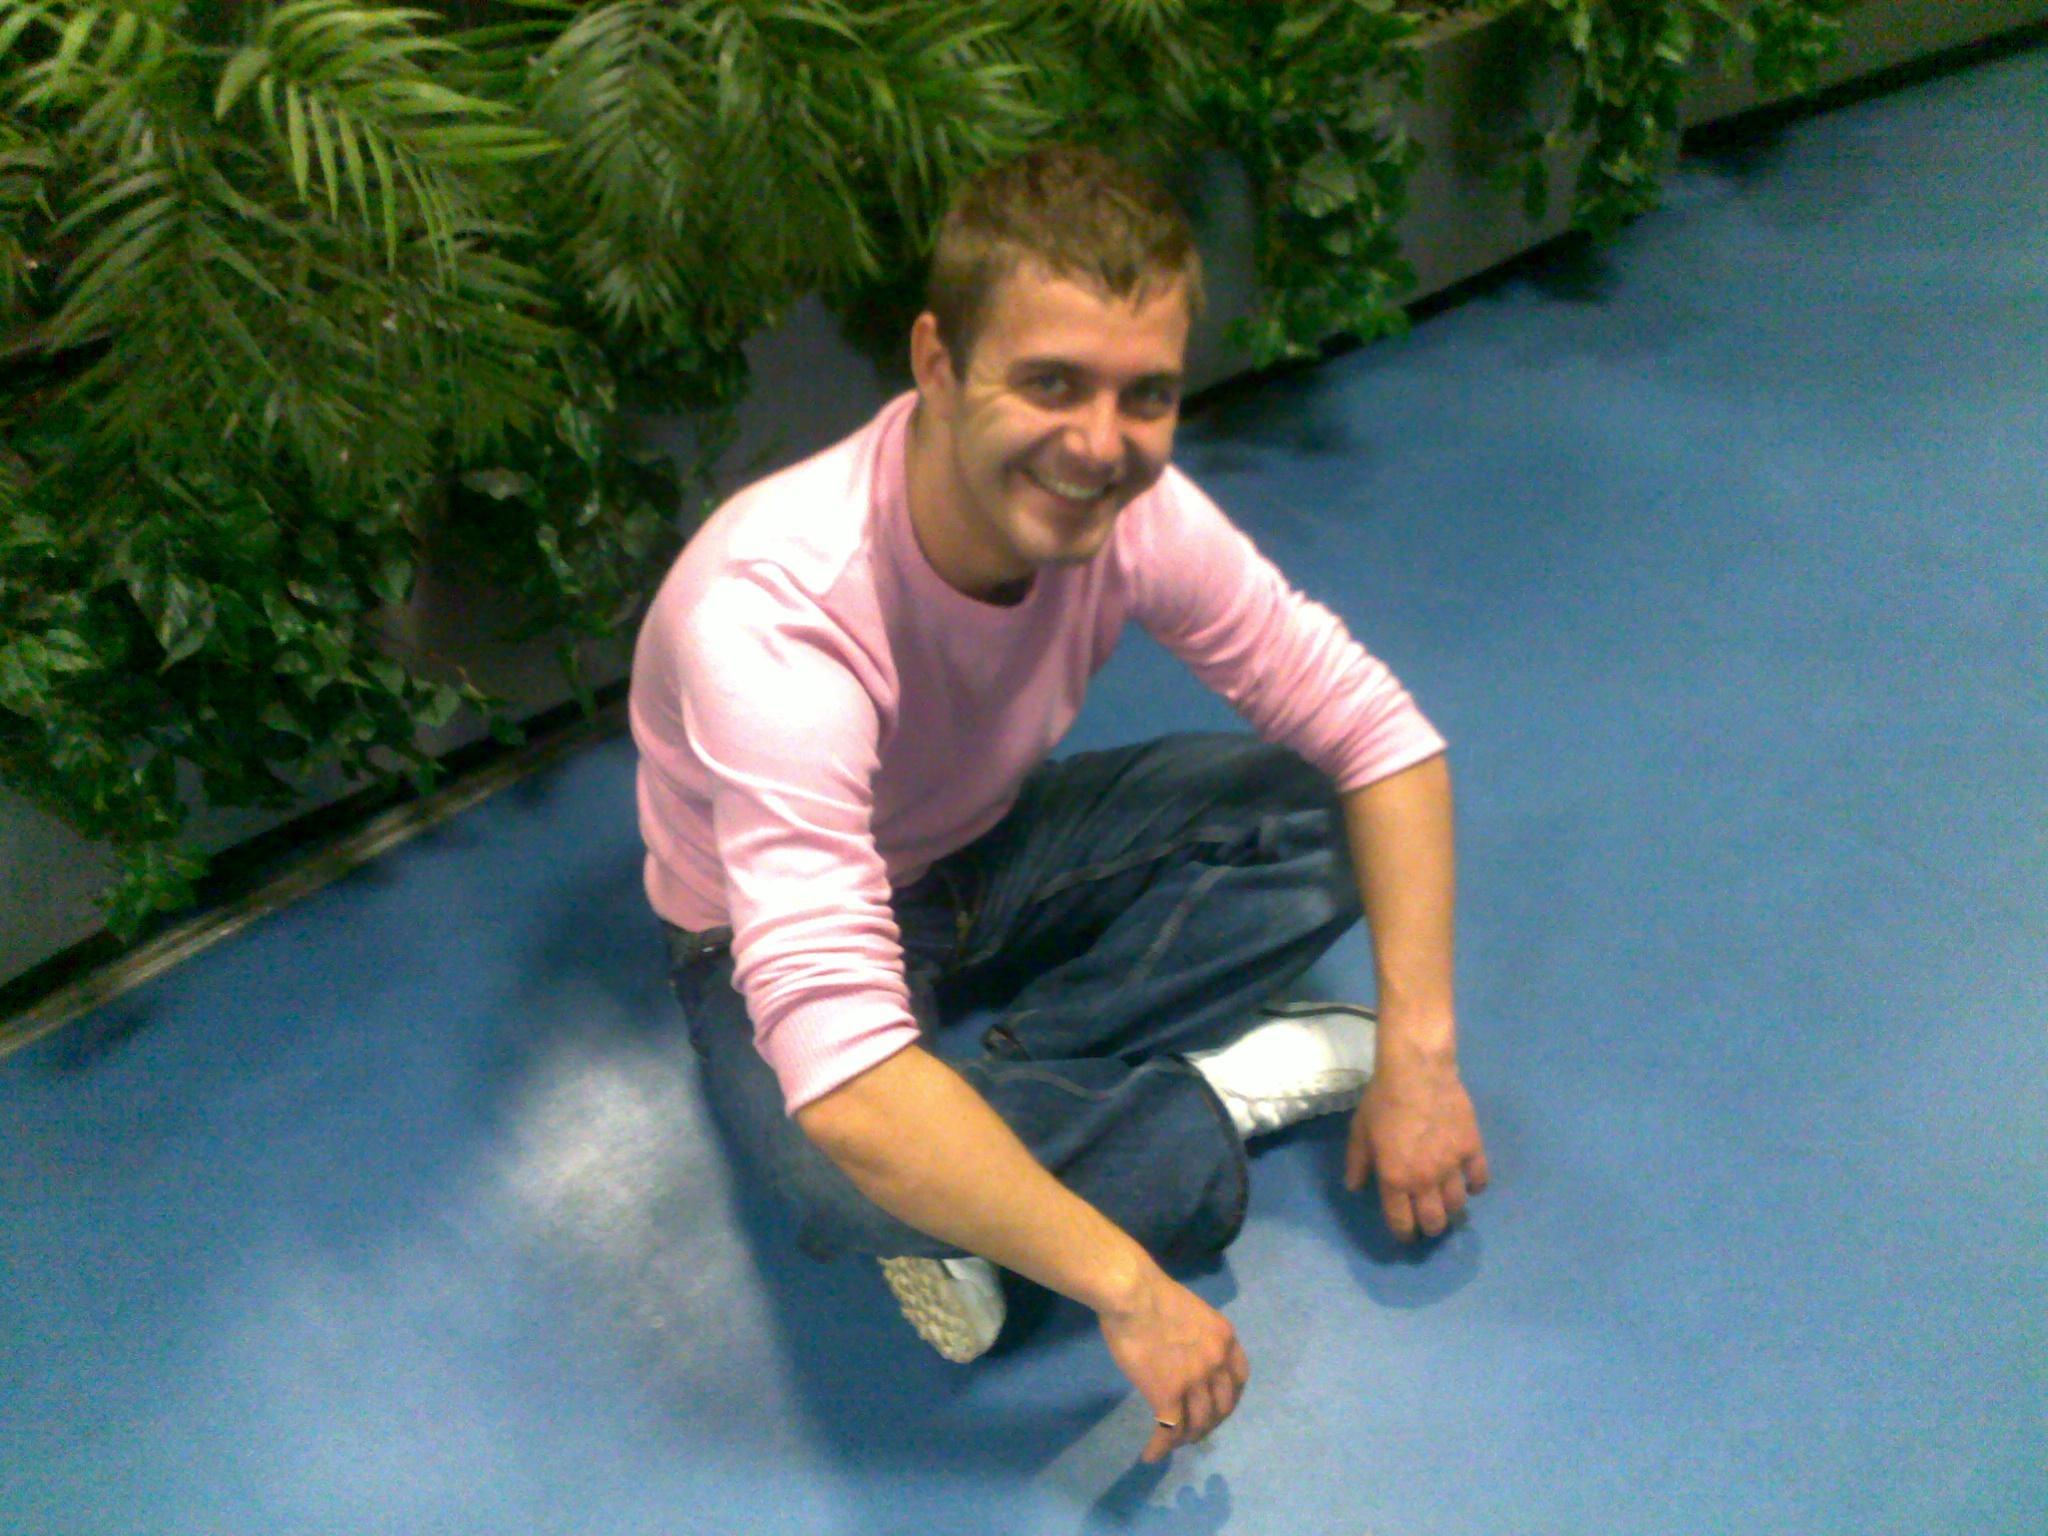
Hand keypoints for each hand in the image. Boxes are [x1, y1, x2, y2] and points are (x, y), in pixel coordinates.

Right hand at [1097, 1268, 1250, 1463]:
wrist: (1131, 1294)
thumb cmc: (1151, 1294)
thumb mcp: (1193, 1312)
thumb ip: (1198, 1337)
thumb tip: (1186, 1355)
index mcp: (1225, 1338)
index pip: (1239, 1379)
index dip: (1229, 1398)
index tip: (1216, 1406)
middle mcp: (1217, 1362)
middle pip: (1222, 1407)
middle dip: (1210, 1423)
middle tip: (1194, 1430)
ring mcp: (1195, 1380)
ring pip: (1198, 1423)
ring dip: (1186, 1438)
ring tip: (1173, 1443)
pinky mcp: (1168, 1393)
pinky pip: (1169, 1430)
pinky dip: (1160, 1446)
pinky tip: (1150, 1454)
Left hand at [1345, 1048, 1488, 1240]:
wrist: (1416, 1071)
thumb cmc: (1383, 1100)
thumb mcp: (1359, 1131)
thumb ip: (1357, 1163)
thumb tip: (1354, 1187)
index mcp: (1394, 1178)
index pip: (1402, 1222)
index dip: (1404, 1234)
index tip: (1406, 1235)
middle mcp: (1424, 1180)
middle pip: (1434, 1221)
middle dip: (1430, 1228)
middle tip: (1428, 1222)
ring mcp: (1452, 1166)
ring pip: (1457, 1204)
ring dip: (1451, 1209)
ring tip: (1447, 1204)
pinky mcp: (1472, 1149)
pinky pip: (1479, 1179)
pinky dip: (1475, 1186)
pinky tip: (1469, 1183)